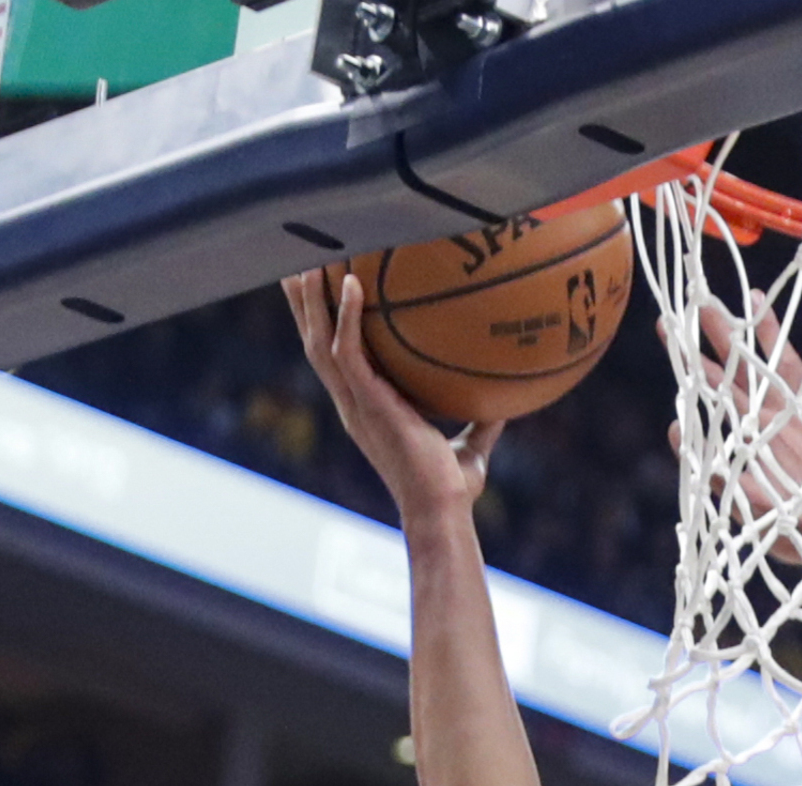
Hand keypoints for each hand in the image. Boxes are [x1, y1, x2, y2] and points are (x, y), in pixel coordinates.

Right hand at [282, 268, 495, 544]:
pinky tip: (352, 281)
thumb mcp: (469, 449)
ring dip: (312, 300)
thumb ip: (480, 422)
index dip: (323, 326)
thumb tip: (504, 400)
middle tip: (297, 260)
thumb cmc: (452, 490)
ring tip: (311, 257)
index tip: (320, 293)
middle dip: (303, 304)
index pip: (334, 360)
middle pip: (314, 343)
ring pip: (318, 342)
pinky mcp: (367, 404)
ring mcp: (355, 404)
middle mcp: (351, 404)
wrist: (442, 511)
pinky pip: (347, 350)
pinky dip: (347, 315)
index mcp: (365, 410)